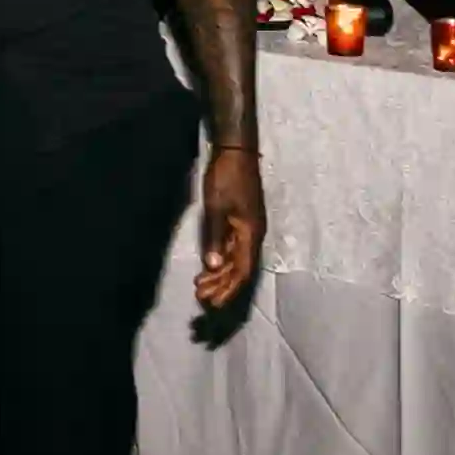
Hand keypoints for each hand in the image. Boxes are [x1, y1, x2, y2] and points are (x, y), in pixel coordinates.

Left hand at [195, 141, 263, 308]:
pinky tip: (209, 268)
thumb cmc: (226, 177)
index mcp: (251, 234)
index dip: (228, 288)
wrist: (236, 151)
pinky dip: (221, 262)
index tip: (212, 303)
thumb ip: (216, 236)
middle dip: (222, 287)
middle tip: (201, 299)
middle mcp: (253, 236)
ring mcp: (248, 229)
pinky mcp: (241, 223)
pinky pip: (233, 249)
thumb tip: (214, 266)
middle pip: (241, 270)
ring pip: (237, 261)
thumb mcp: (217, 206)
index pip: (243, 271)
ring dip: (220, 276)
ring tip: (201, 288)